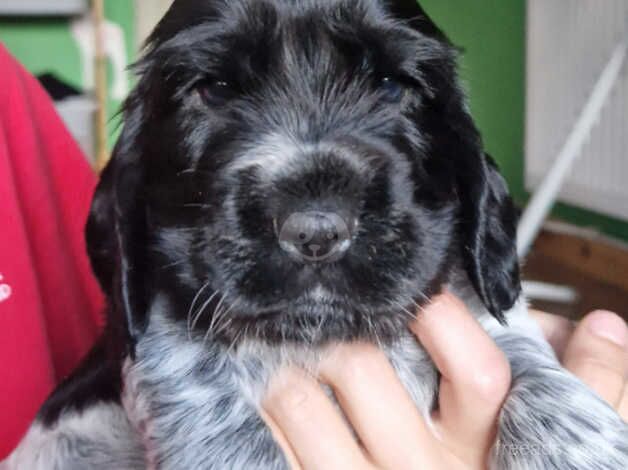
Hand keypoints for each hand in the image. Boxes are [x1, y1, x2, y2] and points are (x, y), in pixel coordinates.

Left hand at [262, 296, 626, 468]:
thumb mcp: (560, 441)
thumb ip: (592, 386)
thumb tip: (604, 325)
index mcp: (484, 443)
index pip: (474, 369)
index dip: (440, 313)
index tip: (415, 285)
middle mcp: (421, 468)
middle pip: (363, 367)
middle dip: (342, 328)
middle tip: (329, 309)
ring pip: (299, 401)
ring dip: (287, 361)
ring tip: (285, 342)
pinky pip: (271, 443)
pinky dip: (262, 407)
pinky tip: (262, 386)